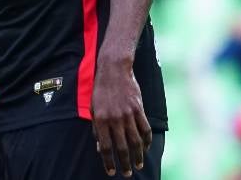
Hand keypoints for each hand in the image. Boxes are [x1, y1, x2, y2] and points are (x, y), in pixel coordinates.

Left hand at [92, 54, 151, 176]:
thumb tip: (100, 147)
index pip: (105, 147)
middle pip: (122, 147)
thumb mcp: (93, 108)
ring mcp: (128, 114)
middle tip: (126, 173)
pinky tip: (145, 148)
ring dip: (137, 156)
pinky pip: (145, 129)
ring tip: (137, 165)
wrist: (113, 70)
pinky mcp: (139, 109)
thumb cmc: (101, 90)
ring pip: (135, 141)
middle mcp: (115, 119)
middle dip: (124, 163)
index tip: (111, 171)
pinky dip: (146, 141)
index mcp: (101, 119)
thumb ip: (97, 128)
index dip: (108, 161)